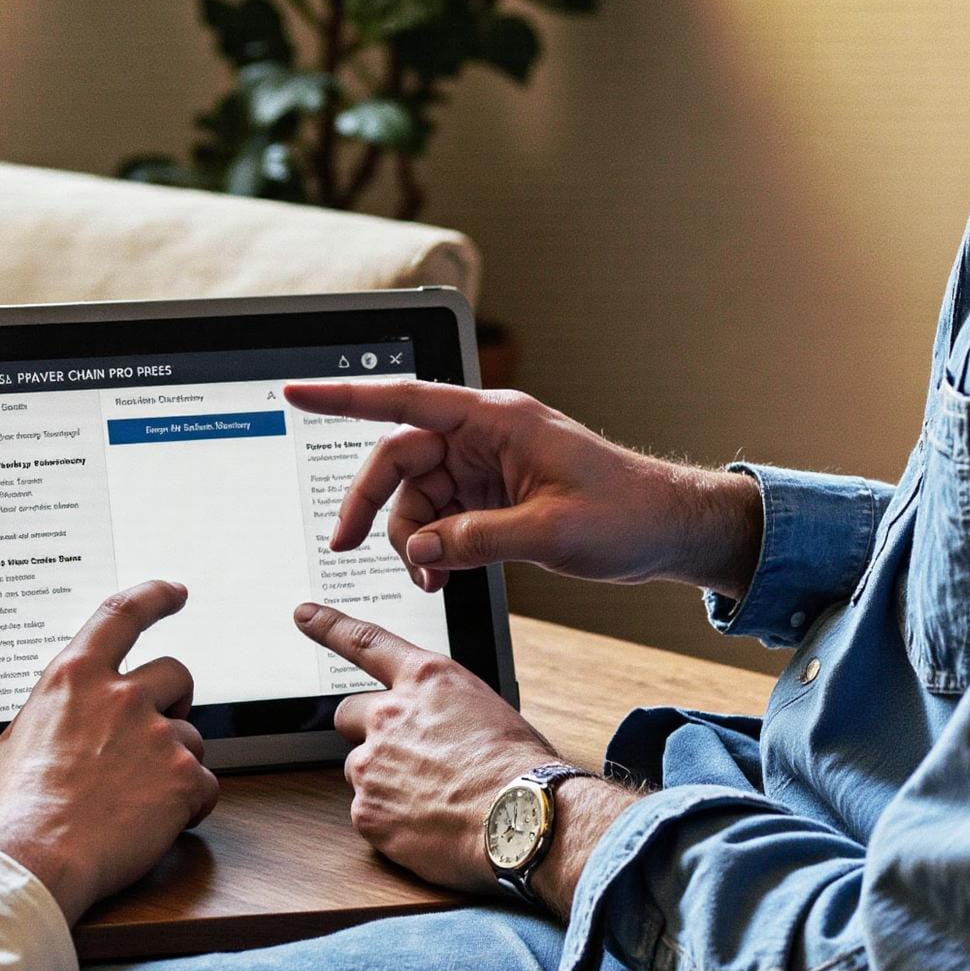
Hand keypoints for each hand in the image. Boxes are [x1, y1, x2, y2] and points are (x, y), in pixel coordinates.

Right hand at [0, 581, 219, 922]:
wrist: (38, 857)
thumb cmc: (18, 810)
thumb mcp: (7, 747)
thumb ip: (37, 723)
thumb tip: (39, 728)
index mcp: (76, 677)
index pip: (123, 614)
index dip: (155, 596)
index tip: (176, 592)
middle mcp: (122, 696)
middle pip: (176, 674)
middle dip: (175, 700)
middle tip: (159, 732)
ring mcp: (157, 735)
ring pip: (192, 736)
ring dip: (176, 762)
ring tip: (139, 798)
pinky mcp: (182, 776)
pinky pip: (205, 784)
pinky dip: (190, 804)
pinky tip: (160, 822)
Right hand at [284, 379, 762, 602]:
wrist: (671, 529)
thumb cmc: (627, 513)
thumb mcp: (550, 533)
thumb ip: (475, 539)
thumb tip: (419, 550)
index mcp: (495, 420)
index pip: (404, 401)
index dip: (344, 398)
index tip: (298, 393)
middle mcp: (483, 436)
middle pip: (399, 459)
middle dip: (373, 505)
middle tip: (349, 547)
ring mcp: (486, 466)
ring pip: (416, 495)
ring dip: (411, 538)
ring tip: (431, 578)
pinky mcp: (493, 495)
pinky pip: (440, 516)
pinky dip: (433, 546)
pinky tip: (441, 574)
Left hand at [296, 600, 558, 893]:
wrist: (524, 818)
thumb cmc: (519, 767)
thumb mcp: (485, 710)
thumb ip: (443, 707)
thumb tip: (435, 724)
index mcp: (425, 678)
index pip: (364, 642)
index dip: (328, 626)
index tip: (303, 615)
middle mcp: (389, 714)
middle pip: (348, 713)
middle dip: (366, 730)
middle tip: (400, 756)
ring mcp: (372, 762)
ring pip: (362, 768)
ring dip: (384, 780)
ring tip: (432, 799)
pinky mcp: (367, 810)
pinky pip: (368, 812)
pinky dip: (391, 820)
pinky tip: (427, 827)